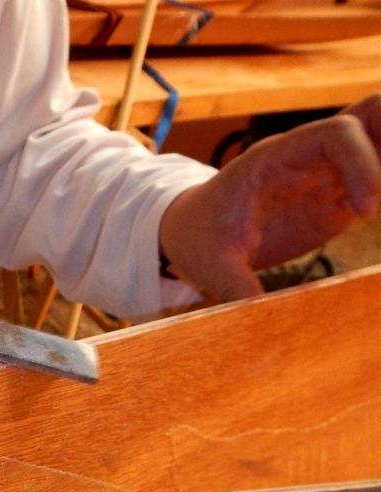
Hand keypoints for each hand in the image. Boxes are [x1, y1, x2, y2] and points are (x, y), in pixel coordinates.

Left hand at [159, 93, 380, 302]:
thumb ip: (234, 284)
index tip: (364, 213)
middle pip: (373, 114)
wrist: (191, 233)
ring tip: (373, 216)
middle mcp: (307, 157)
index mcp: (276, 159)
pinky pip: (378, 183)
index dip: (363, 163)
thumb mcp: (209, 263)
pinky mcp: (336, 200)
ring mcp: (326, 175)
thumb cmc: (196, 238)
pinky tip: (378, 226)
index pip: (338, 132)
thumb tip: (259, 316)